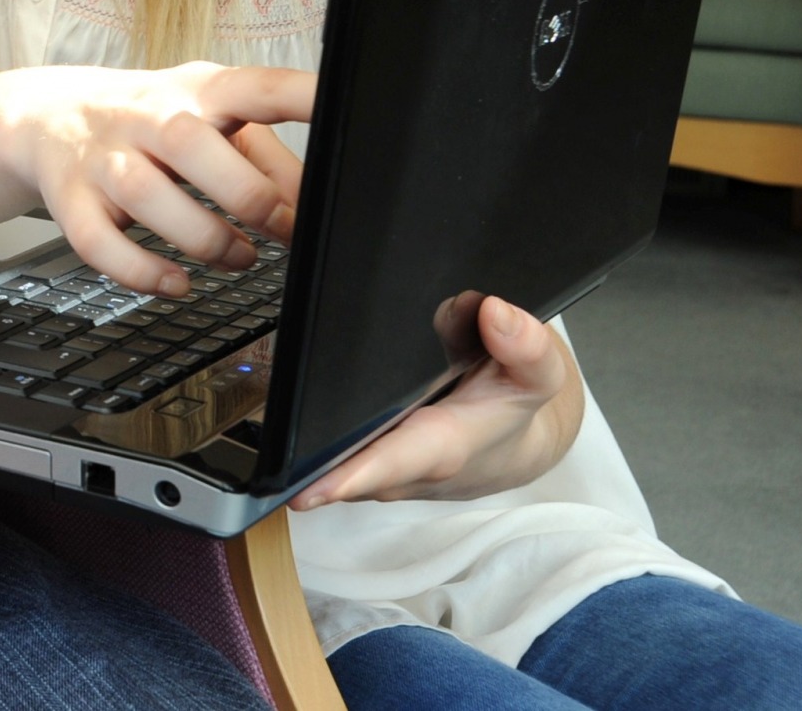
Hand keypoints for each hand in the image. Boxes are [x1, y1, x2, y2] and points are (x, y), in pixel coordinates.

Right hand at [0, 61, 311, 294]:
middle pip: (191, 145)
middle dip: (247, 197)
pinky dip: (144, 274)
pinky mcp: (70, 200)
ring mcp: (102, 158)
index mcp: (196, 91)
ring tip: (238, 257)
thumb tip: (310, 207)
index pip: (253, 86)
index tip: (344, 110)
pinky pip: (100, 245)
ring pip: (148, 198)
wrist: (47, 116)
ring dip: (207, 240)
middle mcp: (144, 117)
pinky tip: (177, 282)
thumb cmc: (151, 119)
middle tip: (280, 227)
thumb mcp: (212, 119)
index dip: (301, 96)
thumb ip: (268, 159)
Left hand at [290, 296, 583, 509]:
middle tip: (263, 468)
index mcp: (444, 446)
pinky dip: (312, 445)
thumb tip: (497, 314)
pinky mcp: (366, 472)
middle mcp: (405, 471)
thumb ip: (527, 346)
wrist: (514, 446)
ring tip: (265, 443)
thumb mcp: (538, 373)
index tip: (311, 487)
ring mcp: (381, 477)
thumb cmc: (512, 405)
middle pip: (348, 470)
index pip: (395, 462)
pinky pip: (333, 458)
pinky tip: (288, 429)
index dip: (353, 474)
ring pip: (333, 464)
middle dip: (308, 468)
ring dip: (304, 456)